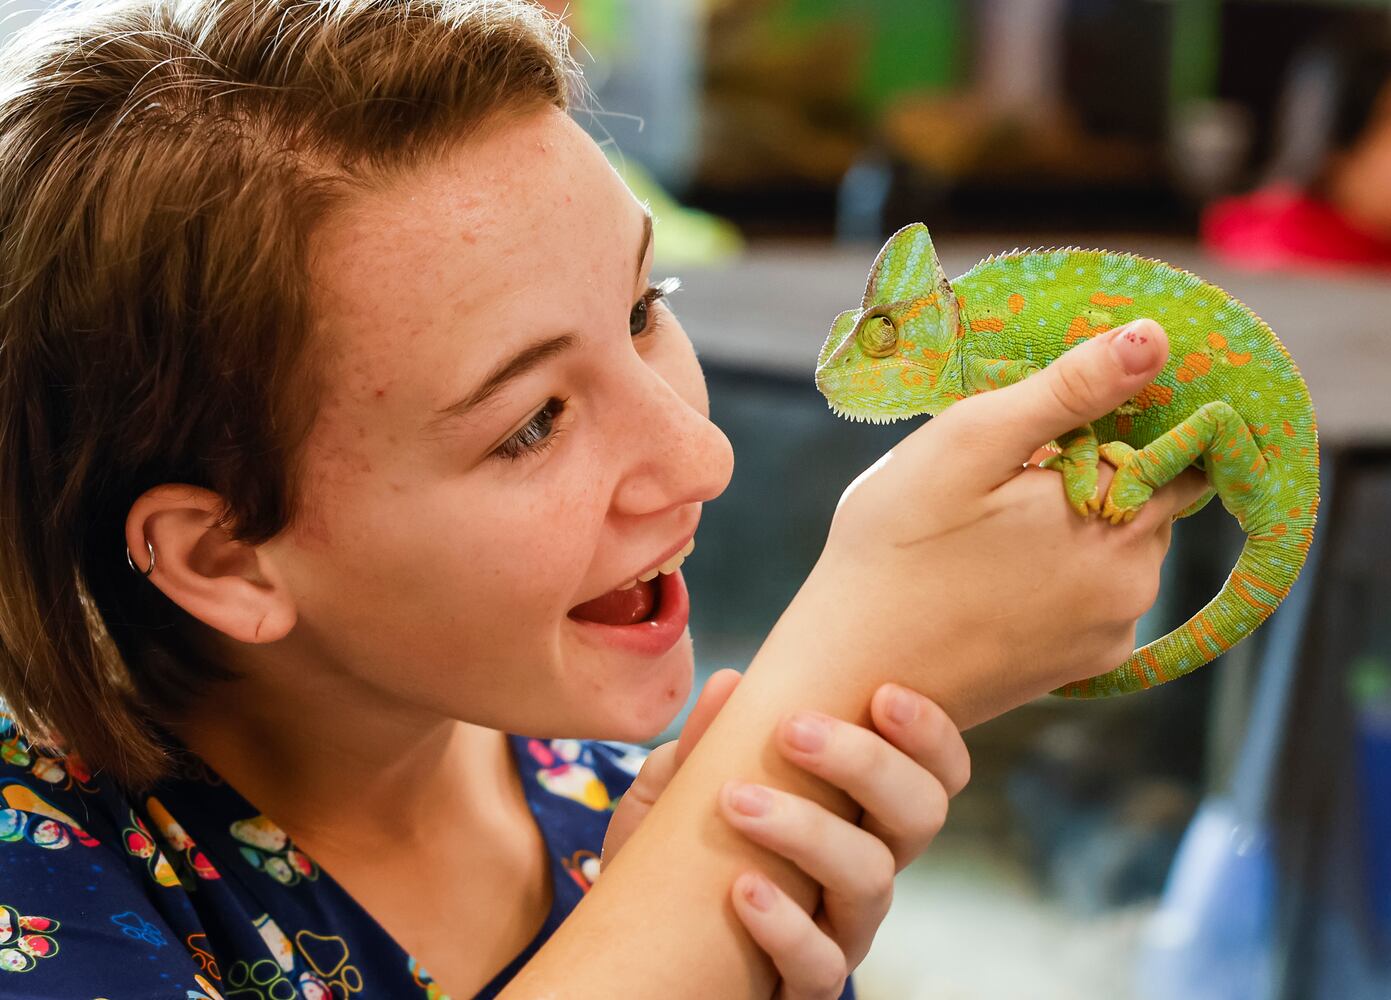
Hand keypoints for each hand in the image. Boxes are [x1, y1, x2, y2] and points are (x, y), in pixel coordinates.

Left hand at [602, 669, 969, 999]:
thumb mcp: (676, 789)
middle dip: (869, 763)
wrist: (635, 945)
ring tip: (737, 801)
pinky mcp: (804, 985)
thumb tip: (732, 681)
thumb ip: (704, 740)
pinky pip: (820, 964)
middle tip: (795, 730)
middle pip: (922, 814)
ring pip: (872, 880)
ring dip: (808, 830)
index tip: (882, 694)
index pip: (932, 771)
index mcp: (856, 813)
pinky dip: (784, 925)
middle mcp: (864, 869)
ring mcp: (841, 931)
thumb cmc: (671, 854)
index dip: (930, 733)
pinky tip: (741, 891)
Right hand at [804, 319, 1211, 727]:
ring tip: (991, 527)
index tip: (1046, 426)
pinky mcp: (1085, 666)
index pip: (1164, 443)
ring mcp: (1113, 630)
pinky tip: (998, 575)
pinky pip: (1098, 595)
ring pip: (1121, 543)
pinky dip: (1064, 575)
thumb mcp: (970, 442)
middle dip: (1090, 472)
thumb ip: (1068, 388)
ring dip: (1077, 522)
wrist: (852, 668)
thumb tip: (1154, 339)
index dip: (1110, 420)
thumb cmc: (894, 546)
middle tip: (1002, 477)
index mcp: (1117, 514)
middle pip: (1145, 494)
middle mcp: (1136, 580)